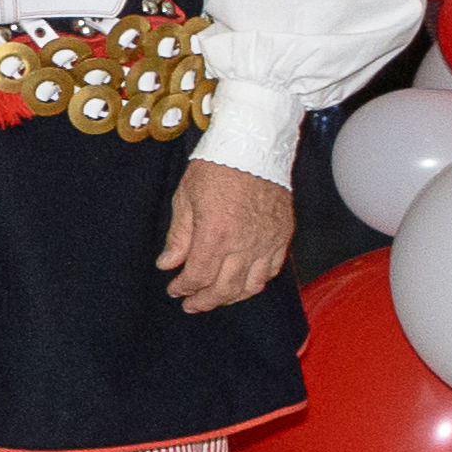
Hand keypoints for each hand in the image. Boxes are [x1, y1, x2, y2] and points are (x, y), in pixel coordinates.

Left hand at [156, 157, 291, 313]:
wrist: (253, 147)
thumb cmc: (216, 167)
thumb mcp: (185, 198)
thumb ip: (178, 236)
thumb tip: (168, 264)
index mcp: (216, 234)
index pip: (198, 276)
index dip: (184, 289)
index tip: (175, 290)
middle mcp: (245, 243)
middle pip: (225, 288)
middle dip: (205, 301)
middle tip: (191, 304)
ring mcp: (267, 241)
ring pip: (252, 286)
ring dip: (232, 297)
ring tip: (216, 297)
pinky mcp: (283, 236)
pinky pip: (273, 270)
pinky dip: (258, 282)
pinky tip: (244, 283)